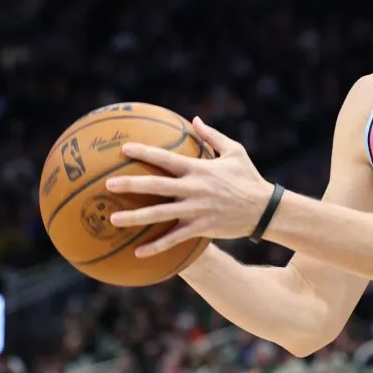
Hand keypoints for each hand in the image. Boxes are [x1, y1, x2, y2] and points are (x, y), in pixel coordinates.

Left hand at [106, 117, 274, 256]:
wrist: (264, 209)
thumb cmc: (248, 177)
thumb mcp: (235, 151)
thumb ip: (212, 135)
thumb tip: (196, 119)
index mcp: (199, 169)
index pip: (166, 158)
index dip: (144, 151)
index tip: (124, 148)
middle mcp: (194, 189)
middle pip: (156, 185)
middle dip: (130, 184)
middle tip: (108, 185)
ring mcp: (196, 210)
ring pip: (160, 214)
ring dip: (135, 217)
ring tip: (113, 220)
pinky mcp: (201, 228)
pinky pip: (174, 239)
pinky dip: (156, 246)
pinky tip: (137, 252)